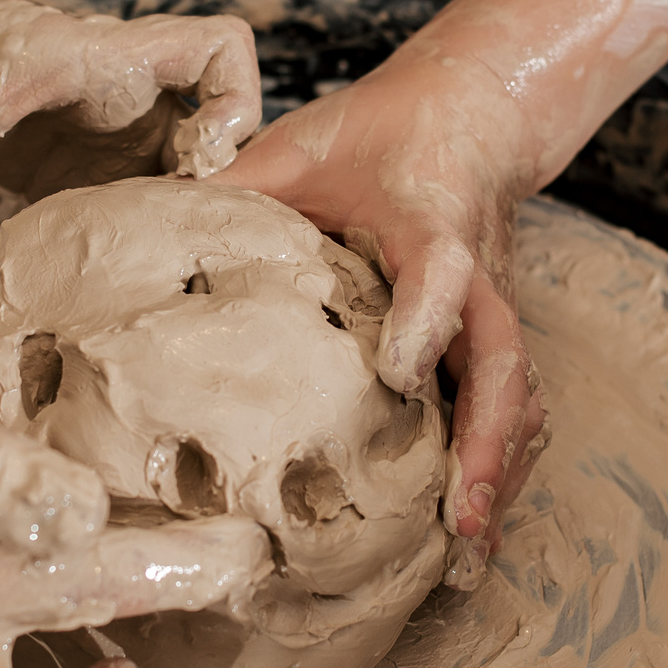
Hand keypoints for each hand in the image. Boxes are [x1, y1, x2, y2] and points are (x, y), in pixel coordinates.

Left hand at [0, 0, 263, 284]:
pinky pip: (105, 214)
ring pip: (161, 186)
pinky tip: (65, 289)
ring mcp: (88, 141)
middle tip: (164, 252)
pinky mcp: (54, 175)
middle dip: (205, 197)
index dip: (238, 101)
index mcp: (104, 61)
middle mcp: (112, 100)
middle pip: (207, 142)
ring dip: (154, 231)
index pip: (219, 50)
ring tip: (125, 284)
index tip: (200, 161)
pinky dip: (101, 250)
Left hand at [219, 52, 549, 562]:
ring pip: (519, 397)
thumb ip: (236, 185)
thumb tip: (148, 225)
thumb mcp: (300, 145)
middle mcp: (476, 274)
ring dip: (499, 474)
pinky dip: (500, 475)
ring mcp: (493, 312)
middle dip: (486, 439)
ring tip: (467, 552)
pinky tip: (471, 537)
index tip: (397, 372)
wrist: (469, 116)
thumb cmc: (376, 134)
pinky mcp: (494, 341)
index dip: (424, 317)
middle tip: (458, 513)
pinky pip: (514, 412)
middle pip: (502, 358)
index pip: (440, 267)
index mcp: (427, 218)